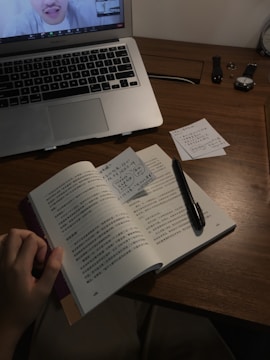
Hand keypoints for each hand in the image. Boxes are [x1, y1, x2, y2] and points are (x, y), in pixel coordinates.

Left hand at [0, 229, 62, 357]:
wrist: (6, 323)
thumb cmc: (26, 308)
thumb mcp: (43, 291)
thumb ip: (52, 269)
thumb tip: (59, 249)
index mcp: (19, 267)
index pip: (31, 240)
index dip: (41, 246)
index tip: (43, 262)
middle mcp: (6, 262)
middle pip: (15, 234)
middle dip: (29, 237)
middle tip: (36, 252)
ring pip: (5, 238)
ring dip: (19, 240)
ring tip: (27, 252)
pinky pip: (1, 247)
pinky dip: (9, 245)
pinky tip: (18, 255)